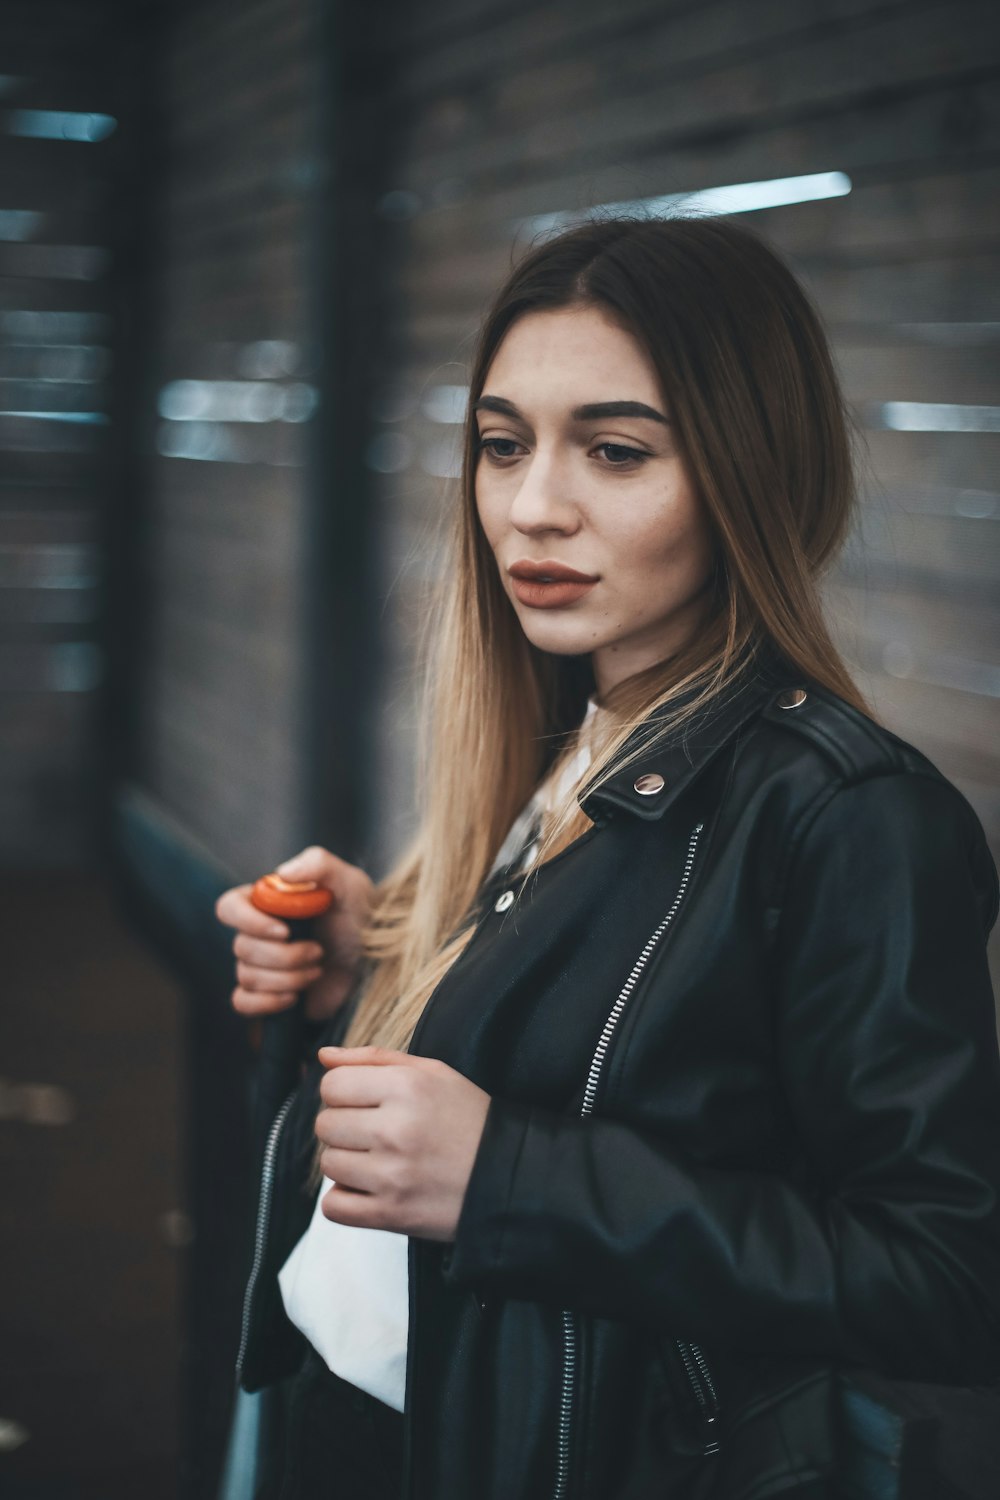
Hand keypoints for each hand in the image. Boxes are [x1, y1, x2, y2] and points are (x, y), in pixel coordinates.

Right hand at [215, 846, 373, 1020]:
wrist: (377, 960)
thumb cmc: (362, 916)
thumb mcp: (350, 883)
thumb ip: (318, 865)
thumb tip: (282, 873)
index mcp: (268, 901)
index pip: (229, 907)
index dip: (248, 922)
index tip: (284, 931)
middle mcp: (258, 932)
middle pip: (241, 947)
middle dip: (285, 956)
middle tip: (319, 952)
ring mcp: (261, 965)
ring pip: (247, 977)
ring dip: (288, 978)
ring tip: (318, 970)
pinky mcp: (268, 994)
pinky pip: (243, 1002)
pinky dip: (267, 1003)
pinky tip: (295, 997)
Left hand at [314, 1046, 491, 1240]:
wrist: (508, 1175)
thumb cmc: (468, 1119)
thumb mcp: (432, 1073)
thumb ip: (374, 1059)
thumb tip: (324, 1056)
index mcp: (406, 1087)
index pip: (332, 1085)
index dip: (344, 1092)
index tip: (366, 1102)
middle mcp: (396, 1129)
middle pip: (325, 1124)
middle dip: (346, 1127)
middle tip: (378, 1133)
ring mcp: (392, 1175)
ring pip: (328, 1164)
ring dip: (348, 1163)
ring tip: (381, 1160)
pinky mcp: (391, 1214)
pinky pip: (333, 1207)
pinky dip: (346, 1200)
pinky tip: (372, 1188)